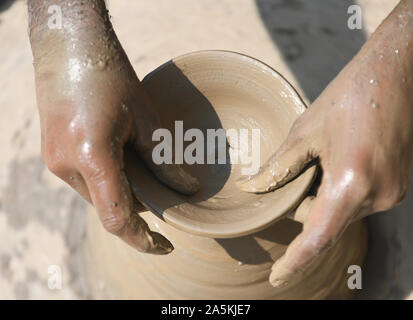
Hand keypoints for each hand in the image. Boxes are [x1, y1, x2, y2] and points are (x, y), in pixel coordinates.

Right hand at [29, 0, 198, 253]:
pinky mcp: (53, 153)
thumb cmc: (109, 74)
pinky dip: (108, 181)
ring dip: (122, 193)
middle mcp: (66, 165)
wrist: (68, 46)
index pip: (117, 218)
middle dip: (137, 209)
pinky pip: (85, 181)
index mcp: (92, 156)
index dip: (142, 240)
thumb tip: (187, 188)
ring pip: (96, 195)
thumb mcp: (145, 116)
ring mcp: (55, 160)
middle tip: (165, 196)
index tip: (164, 246)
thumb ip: (164, 158)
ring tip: (145, 172)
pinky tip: (123, 160)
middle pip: (108, 207)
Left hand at [237, 0, 412, 286]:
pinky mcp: (396, 186)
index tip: (278, 278)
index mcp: (351, 183)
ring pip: (339, 212)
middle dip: (304, 205)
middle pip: (324, 221)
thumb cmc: (349, 96)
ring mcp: (391, 193)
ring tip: (325, 156)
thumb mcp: (305, 131)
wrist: (396, 73)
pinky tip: (340, 158)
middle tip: (301, 169)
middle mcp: (377, 196)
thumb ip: (278, 167)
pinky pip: (356, 201)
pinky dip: (339, 190)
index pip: (317, 237)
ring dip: (322, 196)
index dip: (295, 261)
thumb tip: (251, 189)